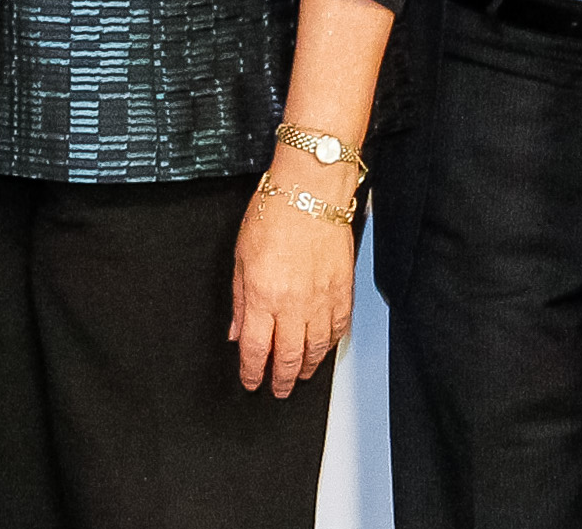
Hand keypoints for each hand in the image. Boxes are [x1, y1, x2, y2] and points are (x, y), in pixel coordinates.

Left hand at [230, 175, 357, 397]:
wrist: (310, 190)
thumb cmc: (273, 214)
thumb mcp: (241, 257)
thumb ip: (240, 300)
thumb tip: (238, 332)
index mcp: (263, 296)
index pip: (257, 350)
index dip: (253, 372)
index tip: (251, 382)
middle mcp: (294, 304)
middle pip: (289, 357)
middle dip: (282, 379)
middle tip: (278, 390)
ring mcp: (322, 299)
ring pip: (317, 349)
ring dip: (308, 368)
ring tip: (301, 376)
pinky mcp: (343, 290)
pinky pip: (338, 329)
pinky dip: (330, 345)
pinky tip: (324, 349)